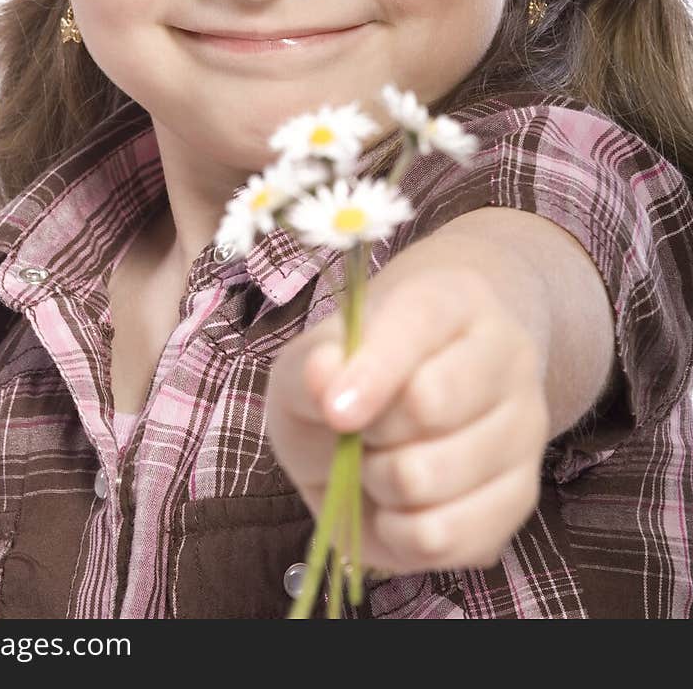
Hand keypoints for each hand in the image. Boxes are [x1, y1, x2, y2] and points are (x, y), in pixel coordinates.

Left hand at [264, 260, 550, 575]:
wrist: (405, 406)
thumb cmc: (356, 373)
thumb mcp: (316, 356)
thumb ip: (312, 366)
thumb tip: (326, 380)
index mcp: (454, 299)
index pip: (419, 326)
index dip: (374, 372)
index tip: (337, 412)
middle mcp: (507, 355)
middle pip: (430, 406)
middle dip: (368, 431)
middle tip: (359, 428)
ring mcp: (524, 427)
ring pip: (434, 478)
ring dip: (379, 484)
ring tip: (378, 463)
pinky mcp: (521, 497)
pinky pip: (449, 537)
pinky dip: (401, 533)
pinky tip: (397, 507)